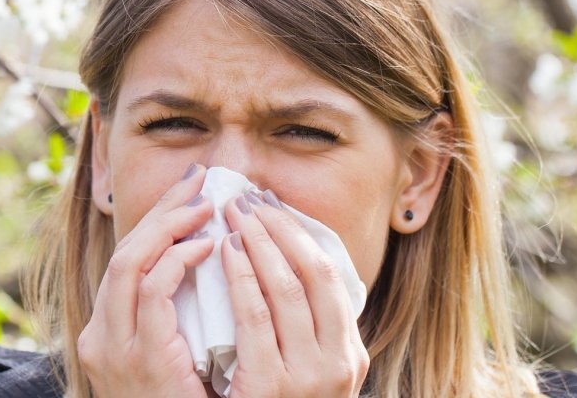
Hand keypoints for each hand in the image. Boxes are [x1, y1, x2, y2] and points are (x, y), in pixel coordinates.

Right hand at [77, 164, 213, 397]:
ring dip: (169, 226)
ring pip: (130, 263)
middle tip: (199, 181)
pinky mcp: (139, 359)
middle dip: (162, 211)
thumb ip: (179, 314)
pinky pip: (152, 293)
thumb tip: (212, 263)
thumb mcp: (174, 354)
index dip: (157, 220)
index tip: (189, 192)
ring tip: (205, 204)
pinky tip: (207, 244)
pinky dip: (178, 261)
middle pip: (126, 251)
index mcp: (109, 331)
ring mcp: (115, 348)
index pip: (129, 259)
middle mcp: (102, 335)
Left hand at [221, 191, 368, 397]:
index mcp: (350, 353)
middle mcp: (339, 364)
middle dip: (279, 229)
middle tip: (249, 198)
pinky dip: (243, 278)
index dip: (299, 234)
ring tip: (235, 215)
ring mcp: (308, 378)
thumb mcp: (306, 367)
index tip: (272, 206)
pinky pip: (256, 320)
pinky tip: (226, 252)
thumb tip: (283, 260)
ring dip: (260, 243)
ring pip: (287, 290)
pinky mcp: (271, 388)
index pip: (330, 275)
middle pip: (313, 274)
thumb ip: (304, 326)